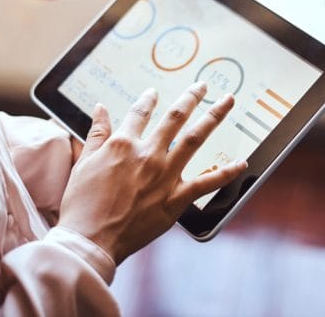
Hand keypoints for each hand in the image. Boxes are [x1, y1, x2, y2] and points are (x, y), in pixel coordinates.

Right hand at [57, 83, 246, 263]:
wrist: (91, 239)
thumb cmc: (82, 204)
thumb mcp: (85, 162)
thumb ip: (97, 132)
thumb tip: (100, 108)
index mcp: (123, 143)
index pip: (140, 113)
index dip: (148, 99)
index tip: (154, 93)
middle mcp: (148, 154)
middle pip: (175, 117)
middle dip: (192, 98)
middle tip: (203, 86)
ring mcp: (165, 175)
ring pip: (195, 139)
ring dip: (214, 117)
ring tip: (228, 102)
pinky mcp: (176, 199)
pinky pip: (207, 183)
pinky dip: (226, 173)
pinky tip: (241, 163)